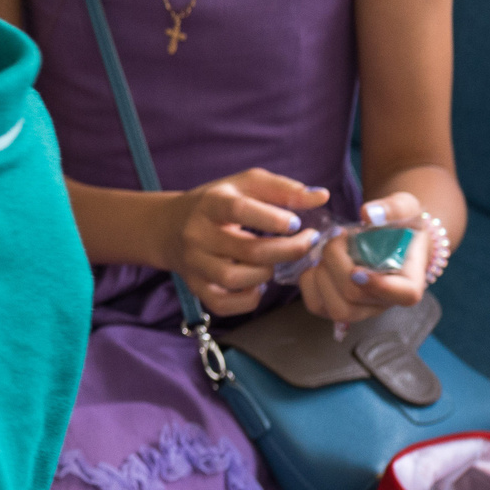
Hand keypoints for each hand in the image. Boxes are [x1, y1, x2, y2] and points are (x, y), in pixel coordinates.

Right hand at [160, 169, 326, 316]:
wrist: (168, 227)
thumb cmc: (217, 204)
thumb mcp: (244, 185)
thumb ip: (283, 189)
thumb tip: (320, 197)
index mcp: (211, 203)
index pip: (240, 209)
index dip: (273, 219)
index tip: (296, 223)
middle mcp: (197, 234)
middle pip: (248, 250)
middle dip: (288, 250)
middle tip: (306, 243)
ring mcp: (194, 263)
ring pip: (235, 279)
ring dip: (265, 273)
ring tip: (271, 262)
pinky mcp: (195, 287)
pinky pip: (225, 304)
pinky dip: (248, 299)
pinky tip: (255, 284)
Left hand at [297, 193, 431, 323]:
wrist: (388, 237)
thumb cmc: (400, 224)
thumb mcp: (405, 207)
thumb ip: (393, 208)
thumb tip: (368, 213)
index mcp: (409, 281)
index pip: (403, 295)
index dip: (380, 285)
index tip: (357, 269)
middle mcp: (385, 302)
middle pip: (355, 296)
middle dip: (337, 262)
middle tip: (338, 236)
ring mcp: (360, 309)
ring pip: (335, 308)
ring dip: (322, 273)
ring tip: (328, 249)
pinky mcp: (336, 307)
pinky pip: (316, 304)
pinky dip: (309, 280)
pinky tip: (317, 261)